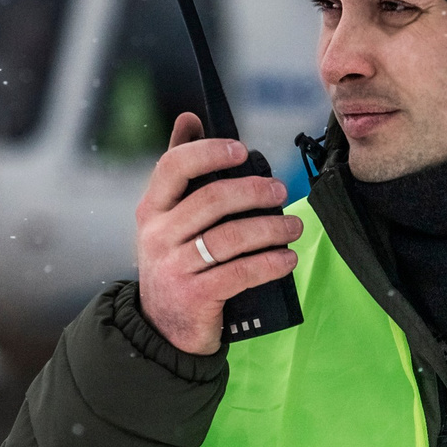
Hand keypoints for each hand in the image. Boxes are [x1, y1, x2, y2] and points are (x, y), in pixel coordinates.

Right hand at [135, 112, 301, 355]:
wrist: (161, 329)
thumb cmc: (176, 263)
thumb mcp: (168, 220)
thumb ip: (181, 173)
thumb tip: (189, 117)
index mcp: (151, 210)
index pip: (173, 167)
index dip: (209, 152)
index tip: (241, 150)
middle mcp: (157, 236)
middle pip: (211, 199)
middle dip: (254, 191)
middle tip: (281, 191)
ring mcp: (174, 267)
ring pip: (230, 237)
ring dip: (271, 229)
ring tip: (294, 228)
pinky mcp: (194, 297)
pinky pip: (239, 273)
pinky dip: (269, 264)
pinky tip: (286, 259)